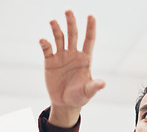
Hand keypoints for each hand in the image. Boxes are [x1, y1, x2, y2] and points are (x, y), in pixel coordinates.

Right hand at [40, 10, 104, 127]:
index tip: (91, 16)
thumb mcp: (88, 92)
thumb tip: (103, 84)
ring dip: (56, 29)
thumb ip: (94, 86)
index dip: (90, 28)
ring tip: (53, 21)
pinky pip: (47, 50)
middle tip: (68, 11)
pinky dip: (45, 44)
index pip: (89, 40)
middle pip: (73, 35)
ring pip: (59, 38)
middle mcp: (73, 54)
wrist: (65, 104)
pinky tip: (43, 40)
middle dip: (71, 23)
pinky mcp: (50, 62)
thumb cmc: (79, 97)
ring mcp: (61, 57)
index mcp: (85, 58)